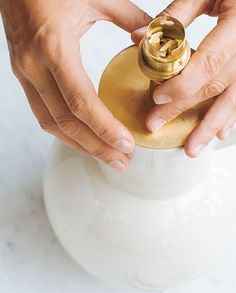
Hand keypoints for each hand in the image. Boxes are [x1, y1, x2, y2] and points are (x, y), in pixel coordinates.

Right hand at [0, 0, 150, 171]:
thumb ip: (128, 18)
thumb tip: (149, 40)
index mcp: (54, 49)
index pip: (81, 103)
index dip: (105, 129)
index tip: (126, 145)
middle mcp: (35, 68)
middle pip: (66, 122)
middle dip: (95, 147)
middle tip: (121, 162)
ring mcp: (25, 74)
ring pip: (51, 124)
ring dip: (79, 144)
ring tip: (105, 157)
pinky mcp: (24, 76)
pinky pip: (43, 113)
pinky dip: (64, 130)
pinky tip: (82, 138)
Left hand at [132, 0, 235, 156]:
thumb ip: (173, 16)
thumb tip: (140, 37)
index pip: (208, 63)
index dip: (182, 84)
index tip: (157, 97)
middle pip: (214, 86)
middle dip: (183, 109)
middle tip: (156, 124)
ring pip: (232, 100)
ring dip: (209, 126)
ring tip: (192, 148)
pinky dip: (230, 116)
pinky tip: (220, 133)